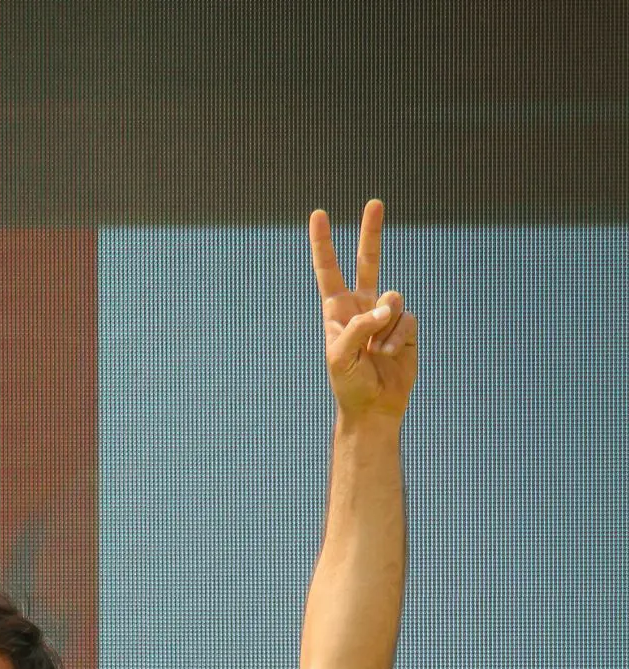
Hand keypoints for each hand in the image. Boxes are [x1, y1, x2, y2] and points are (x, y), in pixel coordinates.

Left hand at [310, 199, 417, 420]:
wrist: (374, 407)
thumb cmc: (349, 384)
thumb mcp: (340, 356)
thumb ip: (359, 327)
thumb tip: (386, 308)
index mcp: (337, 310)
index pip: (328, 270)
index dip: (323, 243)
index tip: (318, 214)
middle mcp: (362, 306)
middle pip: (367, 262)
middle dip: (371, 233)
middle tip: (374, 203)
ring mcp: (386, 315)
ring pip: (393, 298)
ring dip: (385, 328)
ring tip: (376, 352)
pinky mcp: (406, 327)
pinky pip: (407, 320)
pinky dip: (398, 339)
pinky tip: (389, 356)